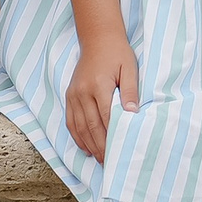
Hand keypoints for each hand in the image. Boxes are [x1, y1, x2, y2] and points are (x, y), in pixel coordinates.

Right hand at [67, 33, 139, 161]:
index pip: (106, 118)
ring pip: (79, 127)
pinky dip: (77, 136)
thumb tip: (132, 115)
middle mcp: (82, 92)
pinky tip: (86, 147)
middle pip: (91, 127)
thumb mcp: (130, 69)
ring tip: (99, 159)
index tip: (119, 152)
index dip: (112, 137)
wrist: (98, 38)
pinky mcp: (69, 95)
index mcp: (99, 86)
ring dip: (89, 145)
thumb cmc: (117, 53)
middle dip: (101, 147)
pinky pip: (71, 120)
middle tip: (110, 163)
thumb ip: (131, 92)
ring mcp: (73, 95)